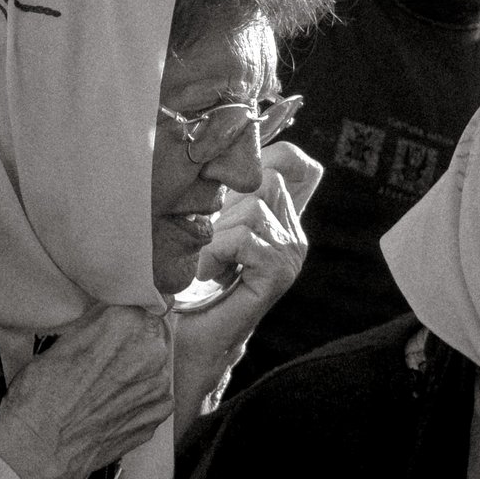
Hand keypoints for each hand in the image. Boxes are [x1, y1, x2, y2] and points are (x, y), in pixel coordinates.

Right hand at [0, 303, 170, 478]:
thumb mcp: (60, 344)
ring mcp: (158, 388)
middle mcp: (150, 353)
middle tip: (104, 355)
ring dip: (137, 369)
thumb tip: (110, 316)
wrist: (38, 452)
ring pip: (154, 365)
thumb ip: (96, 325)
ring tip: (104, 385)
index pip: (140, 302)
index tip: (115, 322)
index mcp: (125, 325)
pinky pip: (155, 395)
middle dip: (132, 340)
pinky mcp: (157, 416)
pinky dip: (139, 397)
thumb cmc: (38, 398)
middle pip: (150, 333)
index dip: (125, 313)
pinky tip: (111, 405)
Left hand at [171, 143, 320, 410]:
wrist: (186, 337)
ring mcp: (290, 253)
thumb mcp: (207, 224)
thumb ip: (223, 192)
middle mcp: (292, 233)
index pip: (293, 160)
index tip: (227, 184)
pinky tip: (210, 274)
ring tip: (208, 262)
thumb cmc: (189, 279)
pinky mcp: (278, 272)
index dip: (265, 156)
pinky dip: (216, 253)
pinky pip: (244, 238)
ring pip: (251, 207)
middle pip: (264, 178)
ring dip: (216, 234)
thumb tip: (222, 141)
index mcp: (281, 217)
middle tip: (210, 242)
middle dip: (225, 206)